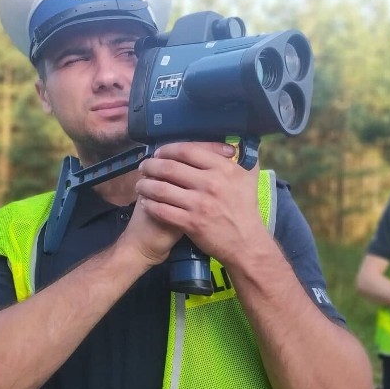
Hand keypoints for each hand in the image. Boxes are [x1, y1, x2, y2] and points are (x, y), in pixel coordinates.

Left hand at [134, 141, 264, 265]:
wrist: (246, 243)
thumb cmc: (246, 209)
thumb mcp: (249, 178)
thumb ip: (240, 160)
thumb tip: (231, 145)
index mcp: (224, 168)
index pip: (188, 150)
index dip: (168, 149)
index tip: (159, 153)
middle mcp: (211, 183)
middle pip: (170, 167)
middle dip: (151, 165)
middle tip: (144, 167)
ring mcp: (200, 204)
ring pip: (162, 188)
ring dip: (146, 185)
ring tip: (140, 184)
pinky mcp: (191, 222)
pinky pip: (162, 210)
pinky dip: (150, 205)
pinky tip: (145, 203)